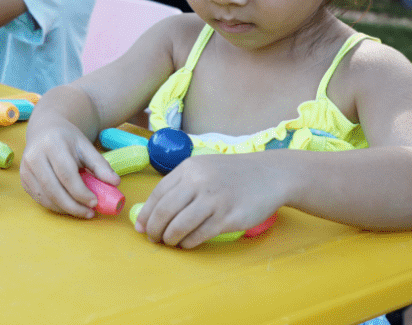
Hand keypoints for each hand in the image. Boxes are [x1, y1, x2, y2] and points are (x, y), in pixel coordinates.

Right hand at [20, 119, 119, 218]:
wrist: (45, 129)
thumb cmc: (67, 139)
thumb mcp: (86, 146)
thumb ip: (100, 164)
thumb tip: (115, 183)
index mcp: (52, 145)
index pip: (66, 174)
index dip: (80, 192)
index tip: (95, 202)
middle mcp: (34, 156)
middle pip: (53, 189)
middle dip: (73, 206)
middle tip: (90, 213)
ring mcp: (26, 168)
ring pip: (45, 197)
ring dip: (65, 209)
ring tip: (82, 212)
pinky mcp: (23, 179)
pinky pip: (39, 198)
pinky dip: (55, 206)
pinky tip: (68, 206)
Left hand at [135, 153, 283, 247]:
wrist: (270, 174)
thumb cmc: (233, 173)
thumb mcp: (204, 168)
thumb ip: (182, 184)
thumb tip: (154, 210)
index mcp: (189, 168)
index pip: (158, 194)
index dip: (147, 213)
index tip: (141, 227)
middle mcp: (199, 182)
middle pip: (165, 211)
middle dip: (155, 229)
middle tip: (153, 238)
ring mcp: (214, 200)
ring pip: (180, 226)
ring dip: (170, 238)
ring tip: (169, 242)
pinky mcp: (228, 218)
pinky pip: (200, 235)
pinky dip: (188, 243)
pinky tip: (187, 244)